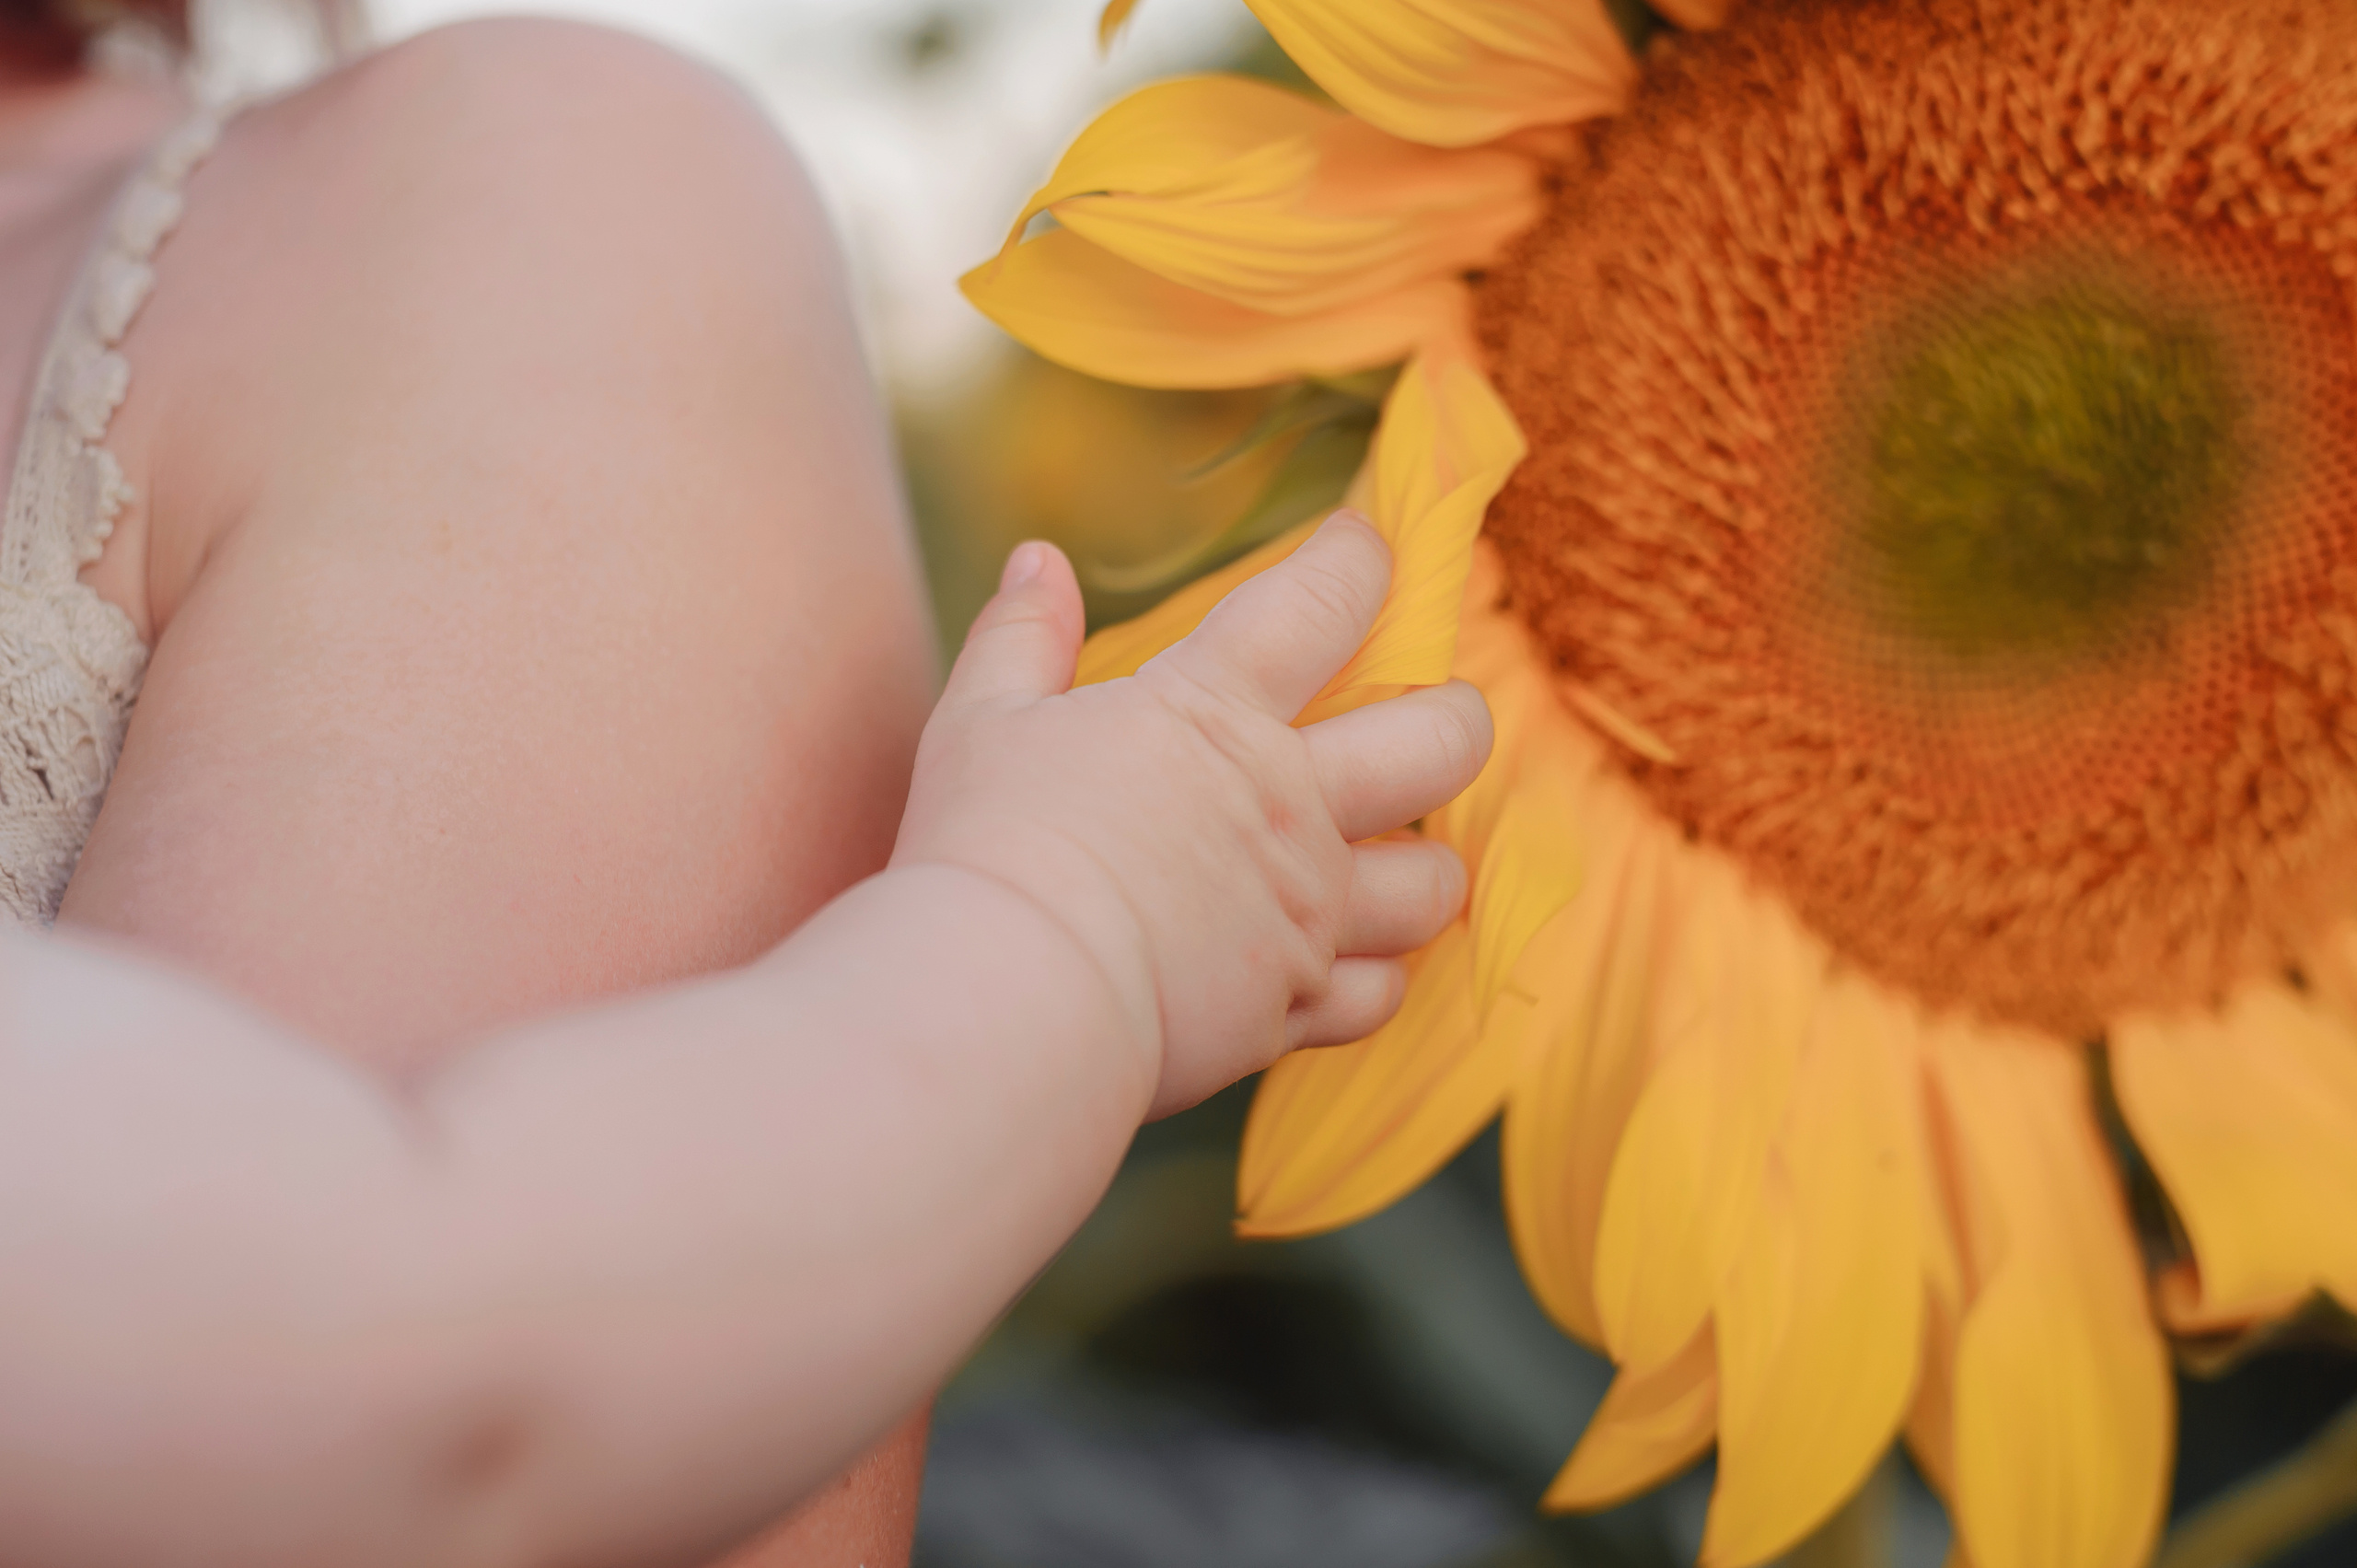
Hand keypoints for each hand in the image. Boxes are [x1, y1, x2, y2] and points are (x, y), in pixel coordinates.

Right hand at [892, 512, 1491, 1118]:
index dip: (1358, 558)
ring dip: (1424, 864)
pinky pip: (1379, 992)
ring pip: (1433, 881)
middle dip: (1455, 714)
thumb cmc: (989, 849)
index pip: (1325, 600)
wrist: (1013, 995)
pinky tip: (1338, 965)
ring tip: (1398, 855)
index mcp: (1216, 711)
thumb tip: (1037, 561)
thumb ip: (1020, 637)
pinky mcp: (1294, 1002)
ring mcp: (1306, 910)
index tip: (1361, 546)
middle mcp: (1290, 803)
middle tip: (1434, 711)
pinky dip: (1368, 978)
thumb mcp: (982, 720)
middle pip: (1441, 739)